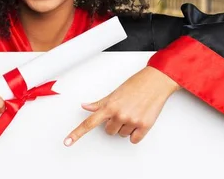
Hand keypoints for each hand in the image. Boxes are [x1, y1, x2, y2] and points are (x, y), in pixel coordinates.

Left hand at [64, 66, 179, 145]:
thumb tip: (85, 106)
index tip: (68, 141)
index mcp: (109, 106)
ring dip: (126, 127)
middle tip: (122, 111)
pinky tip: (138, 120)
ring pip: (121, 135)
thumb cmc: (136, 84)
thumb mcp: (114, 93)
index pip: (89, 123)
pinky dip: (136, 133)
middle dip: (114, 123)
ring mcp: (132, 120)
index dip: (77, 133)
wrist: (155, 82)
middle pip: (108, 131)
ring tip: (132, 112)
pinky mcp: (144, 126)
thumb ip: (99, 103)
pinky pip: (134, 139)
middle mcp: (119, 114)